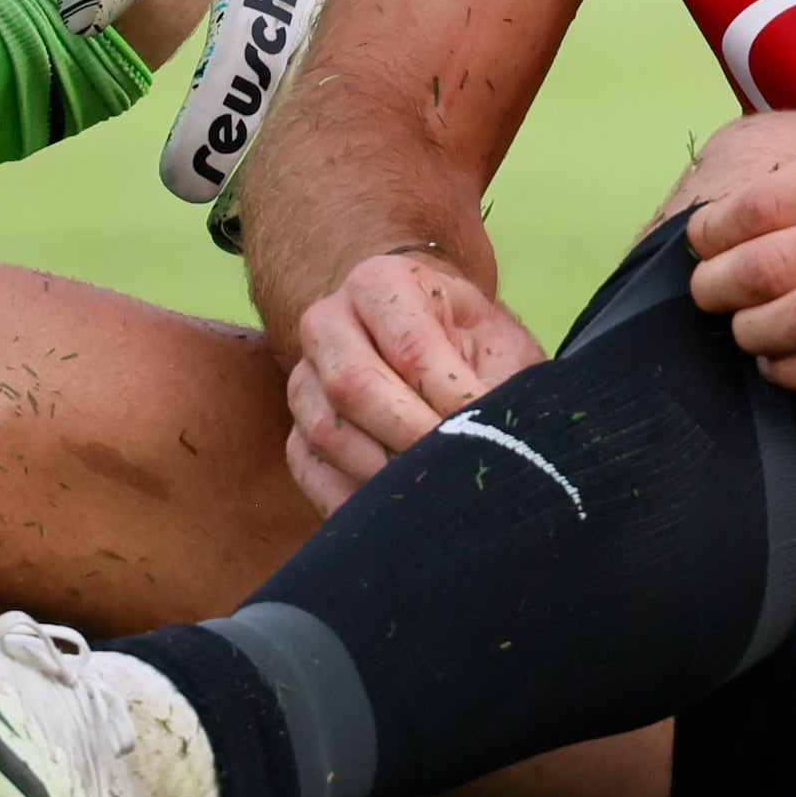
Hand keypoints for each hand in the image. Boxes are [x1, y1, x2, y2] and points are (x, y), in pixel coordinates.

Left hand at [64, 0, 385, 232]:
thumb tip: (78, 21)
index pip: (255, 55)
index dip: (217, 126)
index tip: (181, 184)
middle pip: (309, 92)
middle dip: (266, 165)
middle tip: (223, 227)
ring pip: (337, 87)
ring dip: (297, 151)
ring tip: (252, 223)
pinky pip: (352, 67)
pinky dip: (319, 117)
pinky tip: (294, 167)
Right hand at [283, 247, 547, 511]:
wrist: (436, 349)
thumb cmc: (474, 347)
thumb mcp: (500, 349)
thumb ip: (497, 386)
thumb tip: (491, 441)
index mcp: (380, 284)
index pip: (410, 348)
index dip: (450, 401)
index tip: (486, 435)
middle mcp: (328, 322)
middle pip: (352, 387)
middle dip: (411, 439)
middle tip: (457, 472)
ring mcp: (303, 379)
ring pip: (326, 432)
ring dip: (383, 472)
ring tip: (437, 491)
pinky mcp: (295, 431)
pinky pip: (311, 471)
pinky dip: (354, 500)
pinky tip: (399, 511)